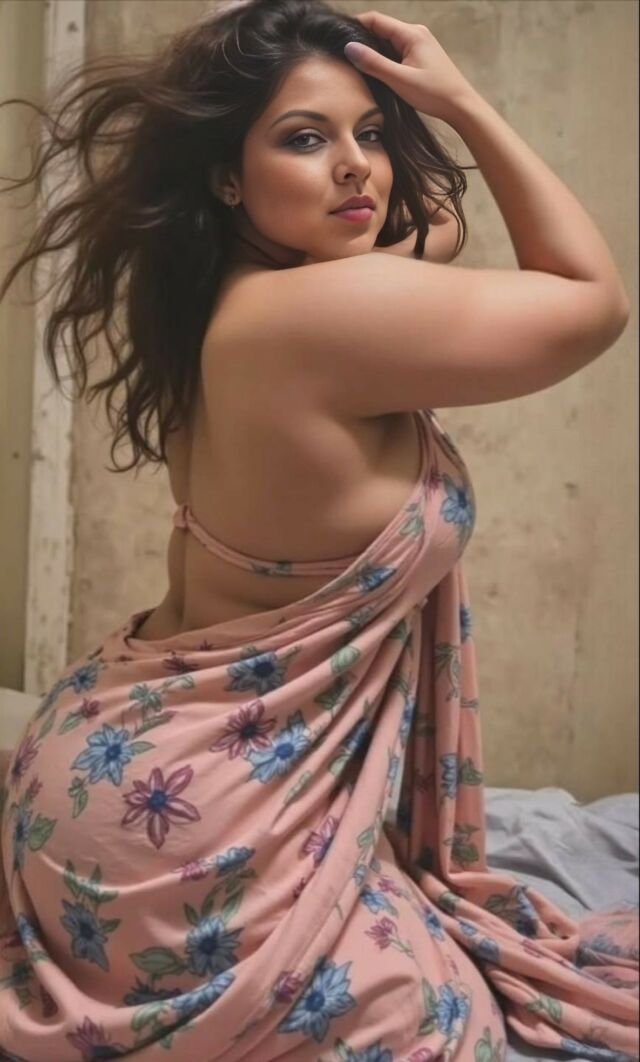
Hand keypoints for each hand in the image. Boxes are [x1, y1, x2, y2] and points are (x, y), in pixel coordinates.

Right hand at [344, 9, 477, 123]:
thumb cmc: (434, 93)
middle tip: (344, 54)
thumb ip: (373, 64)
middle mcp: (416, 33)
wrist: (461, 105)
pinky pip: (397, 50)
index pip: (375, 20)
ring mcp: (420, 43)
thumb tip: (349, 47)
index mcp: (411, 34)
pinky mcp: (421, 55)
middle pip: (381, 28)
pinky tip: (377, 71)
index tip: (338, 37)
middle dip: (363, 39)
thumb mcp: (400, 80)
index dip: (355, 26)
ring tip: (357, 64)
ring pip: (388, 40)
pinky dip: (384, 57)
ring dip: (373, 50)